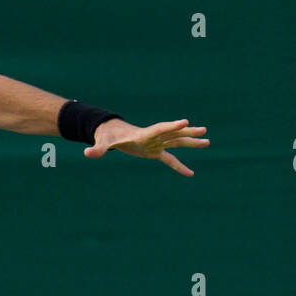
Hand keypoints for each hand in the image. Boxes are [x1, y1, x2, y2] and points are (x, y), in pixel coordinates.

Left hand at [84, 117, 208, 175]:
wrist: (111, 133)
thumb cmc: (107, 137)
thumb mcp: (102, 143)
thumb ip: (97, 149)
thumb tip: (87, 153)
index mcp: (142, 135)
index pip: (159, 129)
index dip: (171, 126)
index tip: (185, 122)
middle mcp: (152, 138)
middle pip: (172, 134)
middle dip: (187, 133)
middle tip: (203, 130)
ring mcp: (155, 144)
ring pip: (176, 142)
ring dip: (190, 142)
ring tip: (207, 141)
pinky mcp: (154, 151)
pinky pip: (170, 159)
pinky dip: (179, 166)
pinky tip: (190, 174)